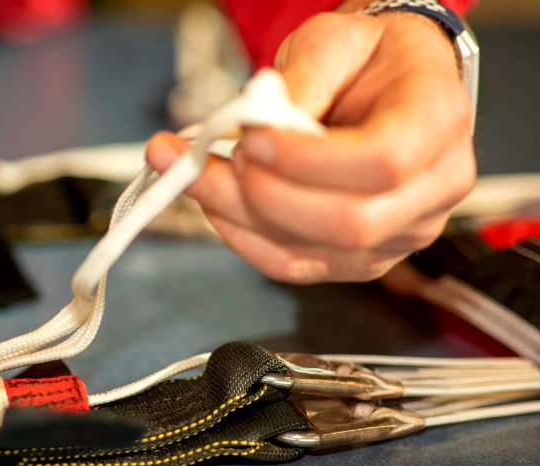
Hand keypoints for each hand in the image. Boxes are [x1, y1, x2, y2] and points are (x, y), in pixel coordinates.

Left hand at [147, 1, 475, 282]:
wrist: (382, 84)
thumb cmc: (366, 59)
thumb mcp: (334, 40)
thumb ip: (301, 80)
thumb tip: (258, 126)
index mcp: (439, 121)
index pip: (382, 162)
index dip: (308, 160)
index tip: (251, 138)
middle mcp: (433, 189)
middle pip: (348, 224)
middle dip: (264, 196)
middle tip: (210, 156)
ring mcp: (399, 234)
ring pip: (311, 252)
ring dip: (235, 215)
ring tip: (186, 170)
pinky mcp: (358, 260)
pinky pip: (292, 265)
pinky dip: (240, 237)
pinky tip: (210, 200)